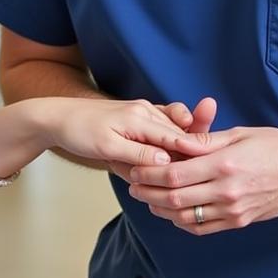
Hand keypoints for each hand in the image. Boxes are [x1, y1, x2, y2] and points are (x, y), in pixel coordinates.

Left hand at [46, 97, 216, 168]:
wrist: (59, 117)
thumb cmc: (80, 130)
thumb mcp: (107, 146)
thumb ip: (138, 154)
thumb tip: (165, 164)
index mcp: (140, 116)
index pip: (175, 137)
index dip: (194, 151)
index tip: (213, 164)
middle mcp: (146, 113)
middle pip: (180, 133)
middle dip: (197, 148)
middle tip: (218, 164)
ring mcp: (145, 116)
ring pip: (174, 133)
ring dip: (188, 147)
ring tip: (207, 164)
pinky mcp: (141, 122)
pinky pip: (165, 133)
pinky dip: (175, 143)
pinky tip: (184, 158)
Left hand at [127, 126, 277, 233]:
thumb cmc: (275, 146)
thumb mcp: (239, 134)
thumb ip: (205, 141)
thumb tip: (175, 141)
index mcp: (224, 165)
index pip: (175, 174)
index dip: (150, 173)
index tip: (135, 168)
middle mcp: (227, 191)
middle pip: (175, 198)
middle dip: (148, 192)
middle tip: (133, 186)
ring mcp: (234, 211)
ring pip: (185, 217)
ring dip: (161, 209)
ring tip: (147, 199)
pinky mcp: (240, 222)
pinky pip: (203, 228)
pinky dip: (182, 223)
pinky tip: (172, 212)